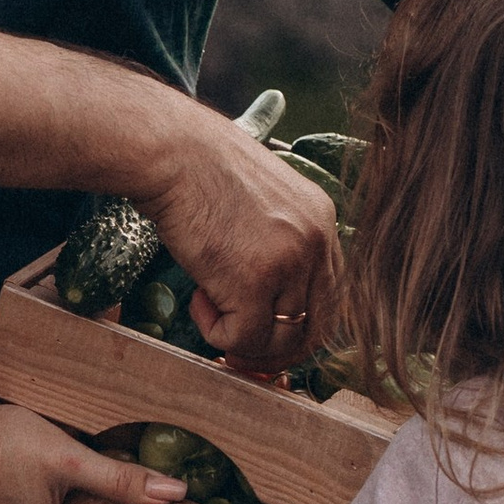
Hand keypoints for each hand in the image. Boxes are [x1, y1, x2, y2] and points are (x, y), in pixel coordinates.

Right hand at [132, 116, 338, 366]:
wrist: (171, 153)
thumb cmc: (200, 170)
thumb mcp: (260, 200)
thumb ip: (277, 240)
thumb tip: (265, 295)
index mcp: (324, 220)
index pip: (331, 296)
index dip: (298, 326)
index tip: (266, 333)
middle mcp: (317, 242)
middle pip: (316, 327)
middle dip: (278, 350)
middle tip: (241, 349)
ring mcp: (289, 263)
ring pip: (279, 340)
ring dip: (240, 337)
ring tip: (208, 304)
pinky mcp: (254, 282)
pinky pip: (242, 338)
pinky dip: (216, 334)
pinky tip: (198, 299)